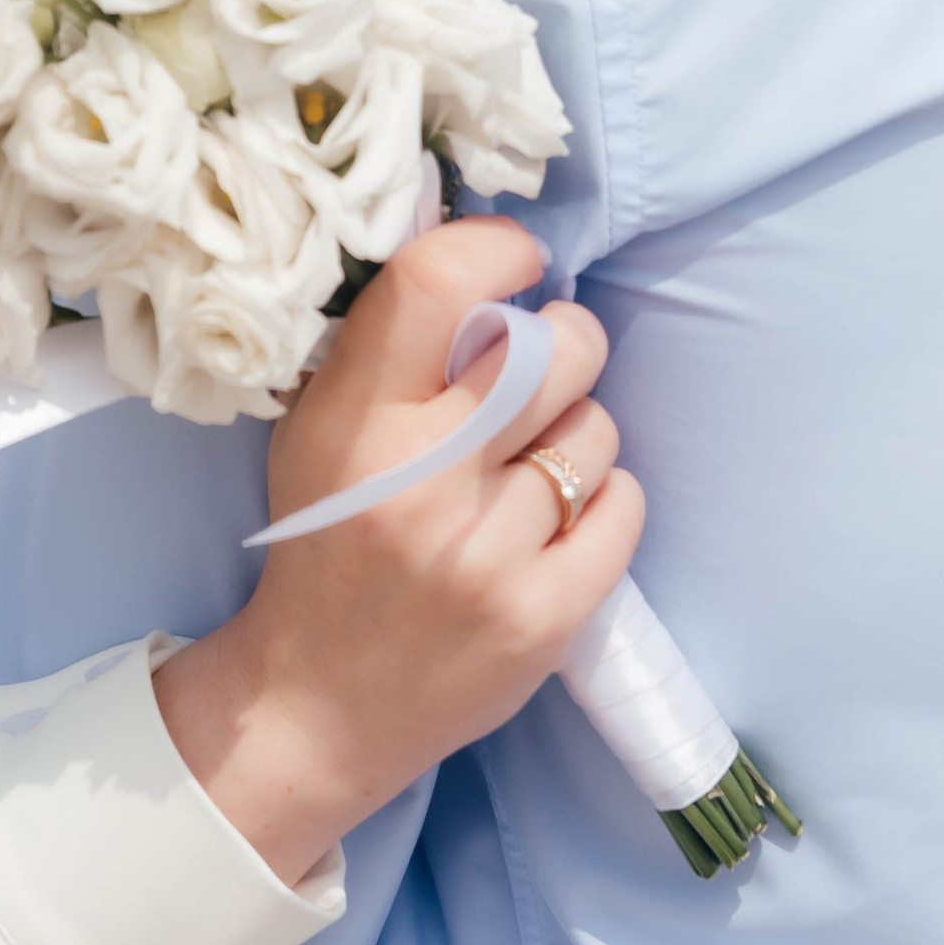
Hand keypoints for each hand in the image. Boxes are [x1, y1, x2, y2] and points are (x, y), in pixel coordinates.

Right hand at [153, 217, 642, 885]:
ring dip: (577, 434)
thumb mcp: (323, 430)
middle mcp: (422, 486)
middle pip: (557, 350)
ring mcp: (488, 557)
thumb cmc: (327, 545)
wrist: (319, 705)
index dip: (500, 249)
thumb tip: (481, 239)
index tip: (517, 261)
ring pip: (597, 429)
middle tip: (539, 368)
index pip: (442, 284)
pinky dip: (602, 500)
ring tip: (530, 466)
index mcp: (356, 425)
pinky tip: (555, 518)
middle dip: (564, 342)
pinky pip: (624, 505)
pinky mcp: (543, 619)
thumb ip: (392, 347)